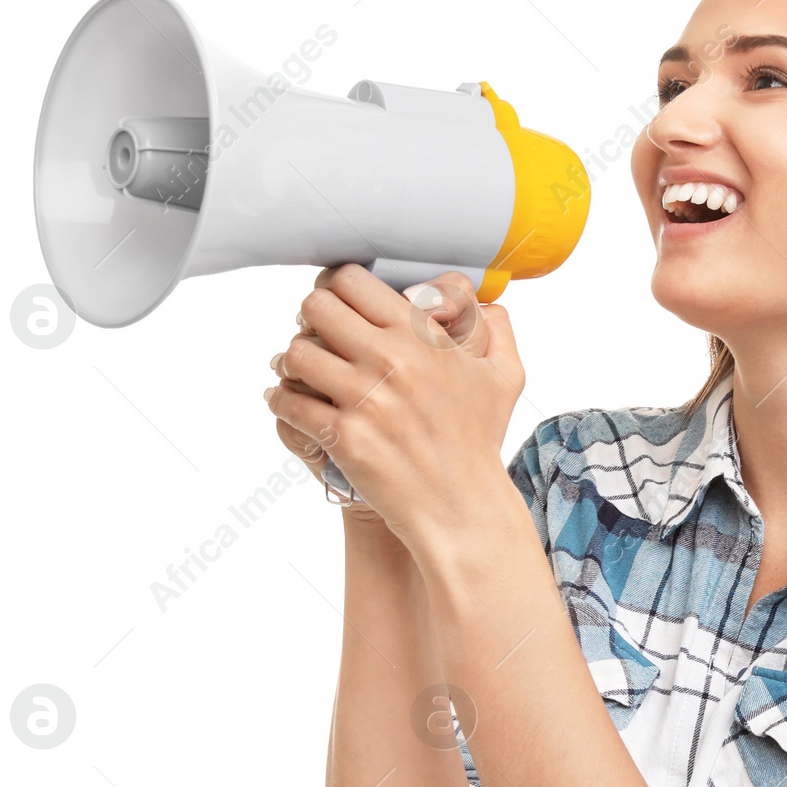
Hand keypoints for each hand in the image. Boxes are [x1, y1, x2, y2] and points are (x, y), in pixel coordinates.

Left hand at [264, 265, 524, 552]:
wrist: (462, 505)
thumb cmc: (480, 441)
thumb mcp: (504, 376)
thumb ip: (496, 327)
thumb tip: (482, 299)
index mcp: (421, 334)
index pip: (351, 281)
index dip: (336, 289)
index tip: (337, 306)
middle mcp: (391, 359)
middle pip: (315, 307)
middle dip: (309, 321)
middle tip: (315, 337)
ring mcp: (365, 398)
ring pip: (295, 353)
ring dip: (291, 362)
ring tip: (299, 373)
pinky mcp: (343, 436)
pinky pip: (288, 402)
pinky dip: (282, 400)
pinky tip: (291, 403)